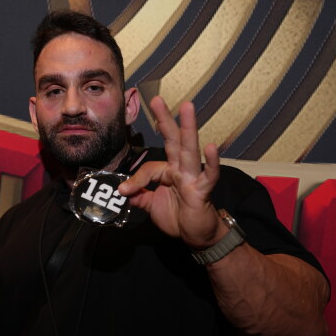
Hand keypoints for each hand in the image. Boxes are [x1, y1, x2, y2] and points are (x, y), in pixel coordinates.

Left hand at [119, 96, 223, 247]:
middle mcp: (181, 169)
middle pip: (172, 141)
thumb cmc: (178, 216)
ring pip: (189, 149)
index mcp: (168, 171)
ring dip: (188, 128)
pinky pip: (209, 174)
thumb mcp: (152, 206)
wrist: (196, 235)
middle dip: (165, 120)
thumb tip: (123, 191)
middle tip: (156, 100)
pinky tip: (212, 147)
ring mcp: (194, 177)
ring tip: (188, 107)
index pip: (149, 168)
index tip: (124, 191)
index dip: (136, 180)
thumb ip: (139, 196)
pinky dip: (211, 162)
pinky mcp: (204, 189)